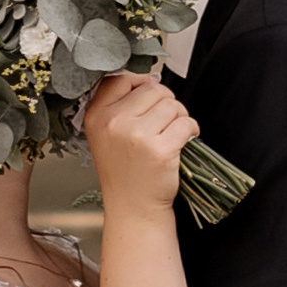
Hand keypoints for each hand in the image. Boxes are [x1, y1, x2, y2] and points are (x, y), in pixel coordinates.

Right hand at [83, 72, 197, 214]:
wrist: (133, 208)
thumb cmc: (124, 172)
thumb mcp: (106, 134)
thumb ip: (120, 104)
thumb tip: (152, 79)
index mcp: (97, 115)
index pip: (121, 78)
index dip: (141, 84)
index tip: (148, 101)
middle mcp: (113, 123)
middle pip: (153, 89)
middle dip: (165, 104)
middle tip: (162, 125)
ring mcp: (136, 136)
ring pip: (172, 105)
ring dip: (179, 118)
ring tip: (170, 136)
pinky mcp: (159, 149)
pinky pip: (186, 123)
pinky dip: (190, 131)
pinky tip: (180, 144)